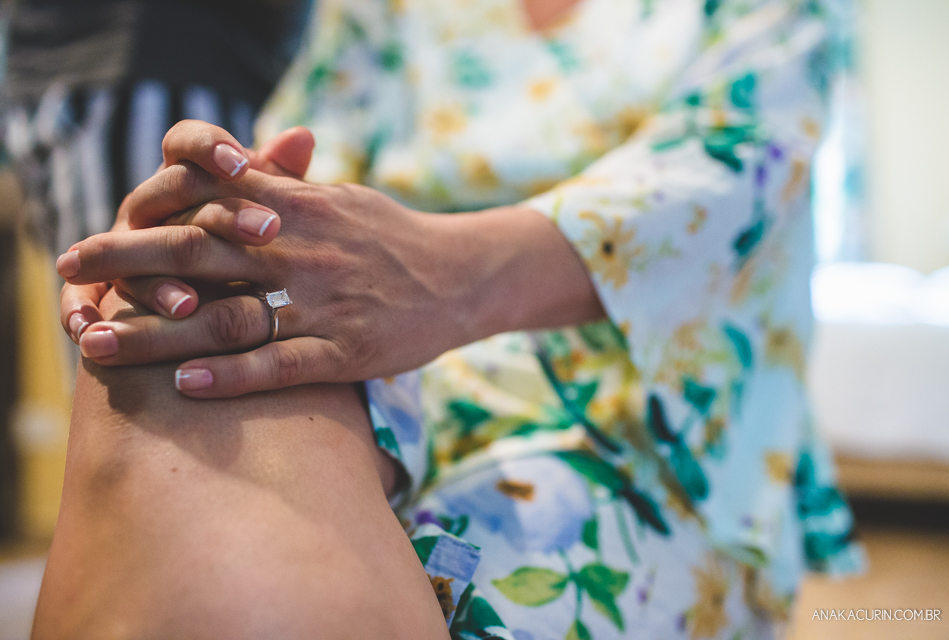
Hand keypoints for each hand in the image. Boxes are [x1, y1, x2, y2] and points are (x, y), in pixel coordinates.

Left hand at [60, 123, 603, 397]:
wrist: (465, 275)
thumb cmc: (394, 237)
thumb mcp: (340, 198)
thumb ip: (284, 186)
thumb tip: (228, 171)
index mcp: (301, 207)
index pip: (211, 200)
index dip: (148, 212)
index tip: (99, 234)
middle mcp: (307, 249)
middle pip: (203, 252)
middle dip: (131, 261)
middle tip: (73, 272)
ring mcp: (327, 302)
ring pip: (232, 316)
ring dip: (161, 330)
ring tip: (102, 343)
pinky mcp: (350, 349)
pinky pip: (283, 363)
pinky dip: (233, 374)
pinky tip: (187, 383)